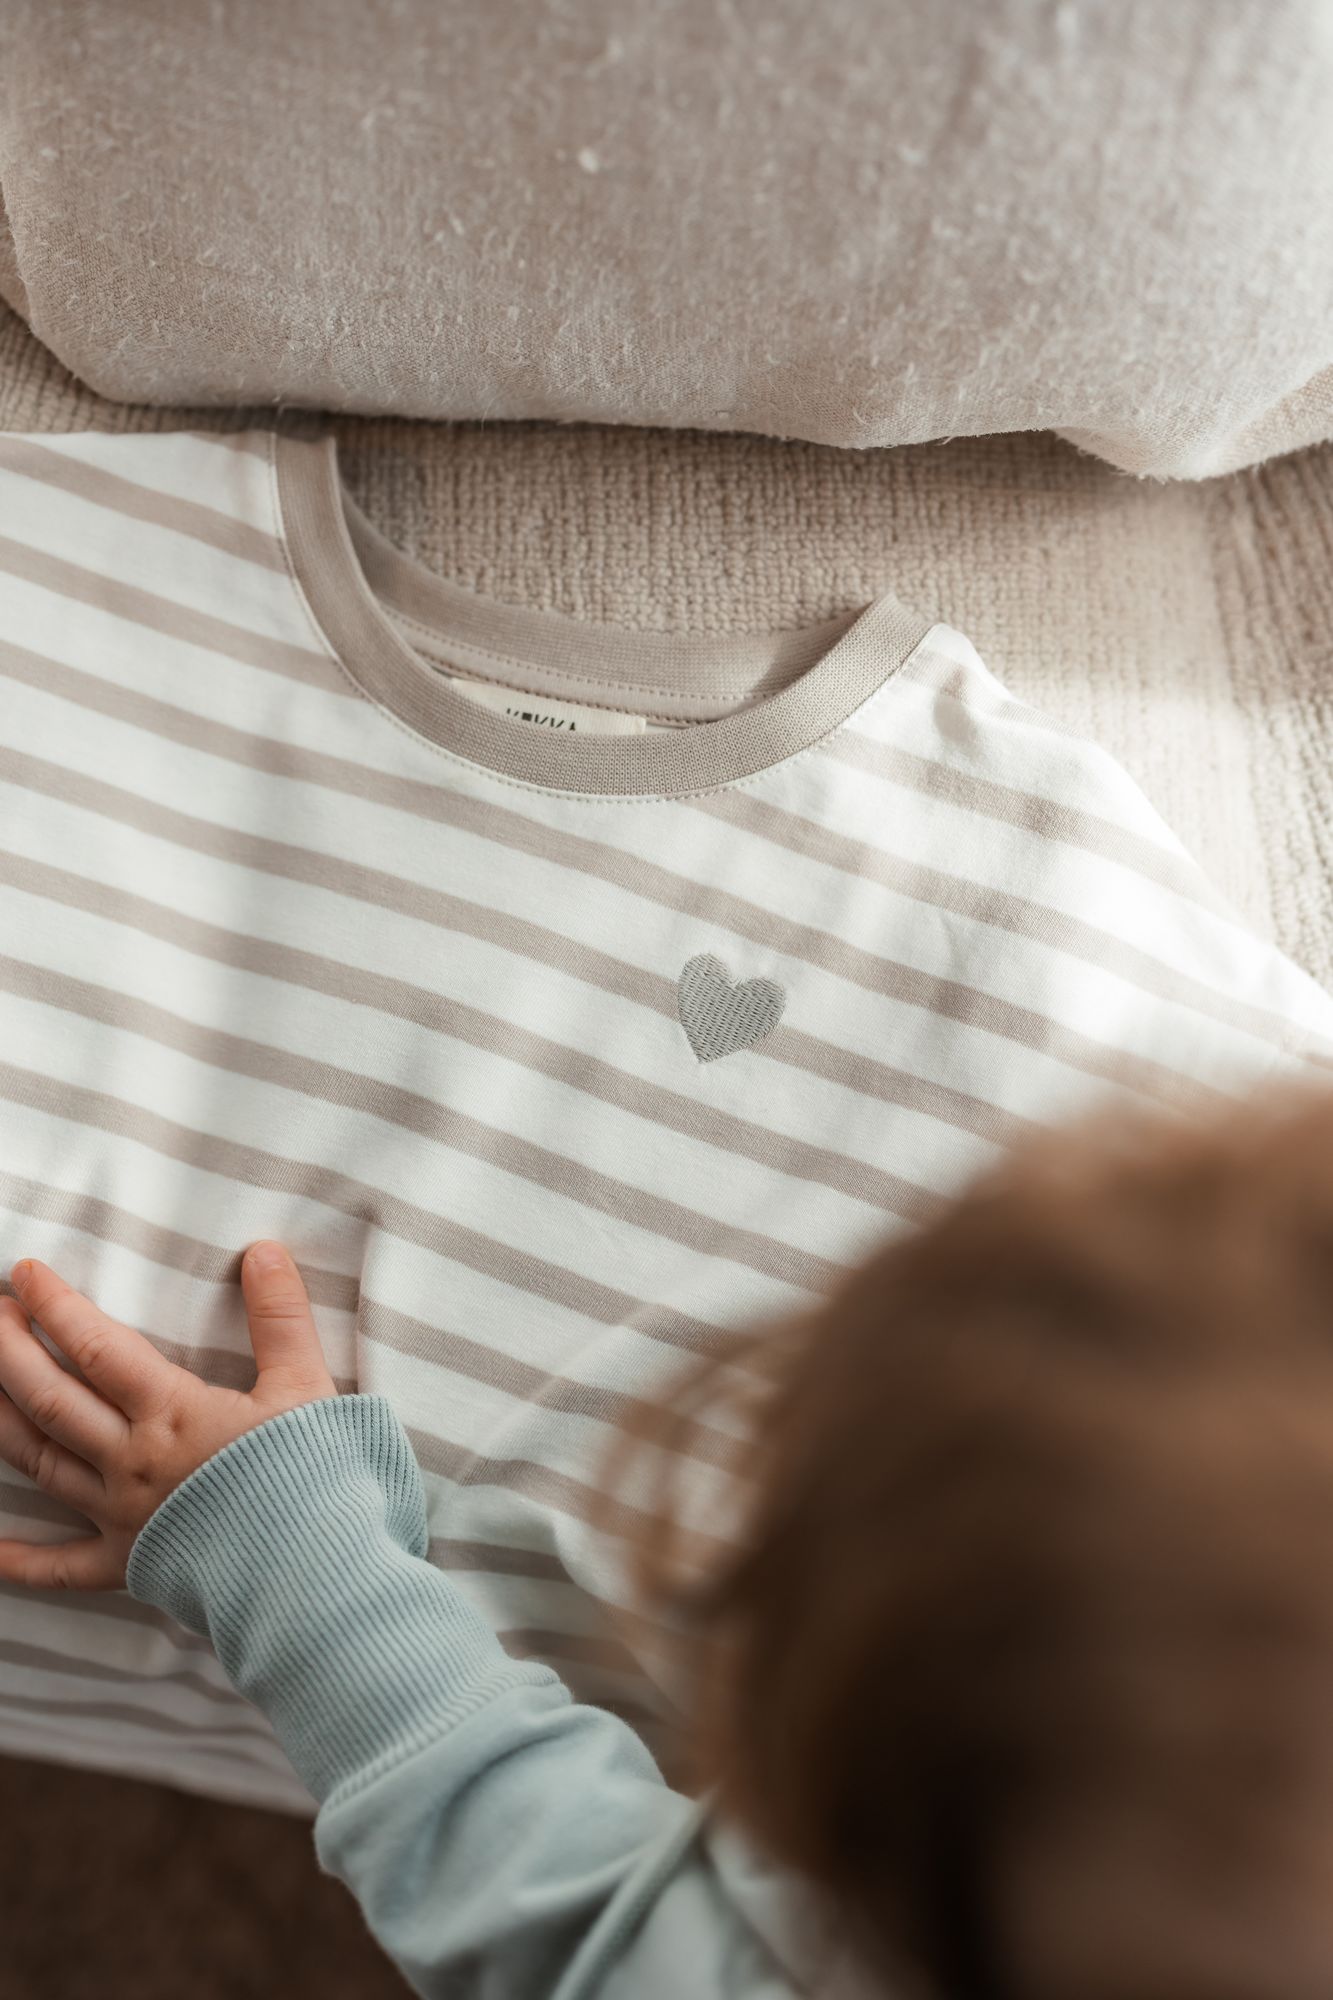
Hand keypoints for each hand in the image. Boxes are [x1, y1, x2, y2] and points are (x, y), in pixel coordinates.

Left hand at [0, 1243, 337, 1590]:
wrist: (314, 1573)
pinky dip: (17, 1559)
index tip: (25, 1273)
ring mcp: (121, 1515)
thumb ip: (281, 1317)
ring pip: (41, 1462)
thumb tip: (263, 1250)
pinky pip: (58, 1566)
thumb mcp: (305, 1387)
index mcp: (172, 1413)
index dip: (56, 1306)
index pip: (98, 1347)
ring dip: (1, 1419)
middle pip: (52, 1398)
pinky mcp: (126, 1564)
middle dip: (11, 1350)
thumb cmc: (312, 1478)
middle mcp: (131, 1460)